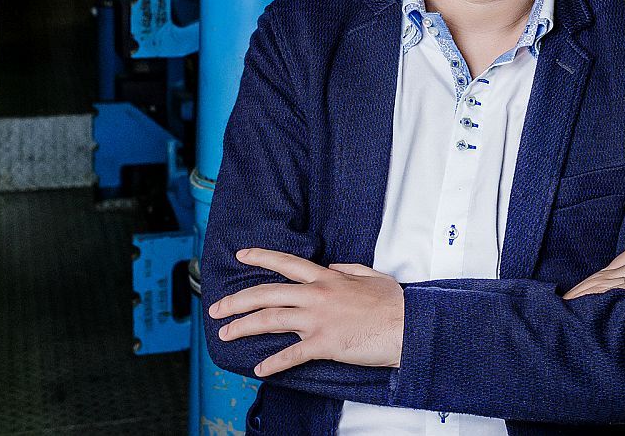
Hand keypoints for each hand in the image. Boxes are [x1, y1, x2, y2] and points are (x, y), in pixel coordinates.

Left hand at [208, 248, 404, 376]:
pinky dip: (273, 363)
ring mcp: (318, 320)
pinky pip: (291, 354)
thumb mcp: (370, 275)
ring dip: (243, 327)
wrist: (407, 325)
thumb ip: (348, 269)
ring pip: (270, 320)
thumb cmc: (393, 303)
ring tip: (226, 334)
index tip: (241, 256)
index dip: (261, 258)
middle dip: (237, 301)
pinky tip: (259, 368)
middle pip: (266, 294)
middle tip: (216, 309)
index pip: (286, 264)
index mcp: (327, 278)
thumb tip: (333, 267)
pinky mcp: (324, 344)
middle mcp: (316, 295)